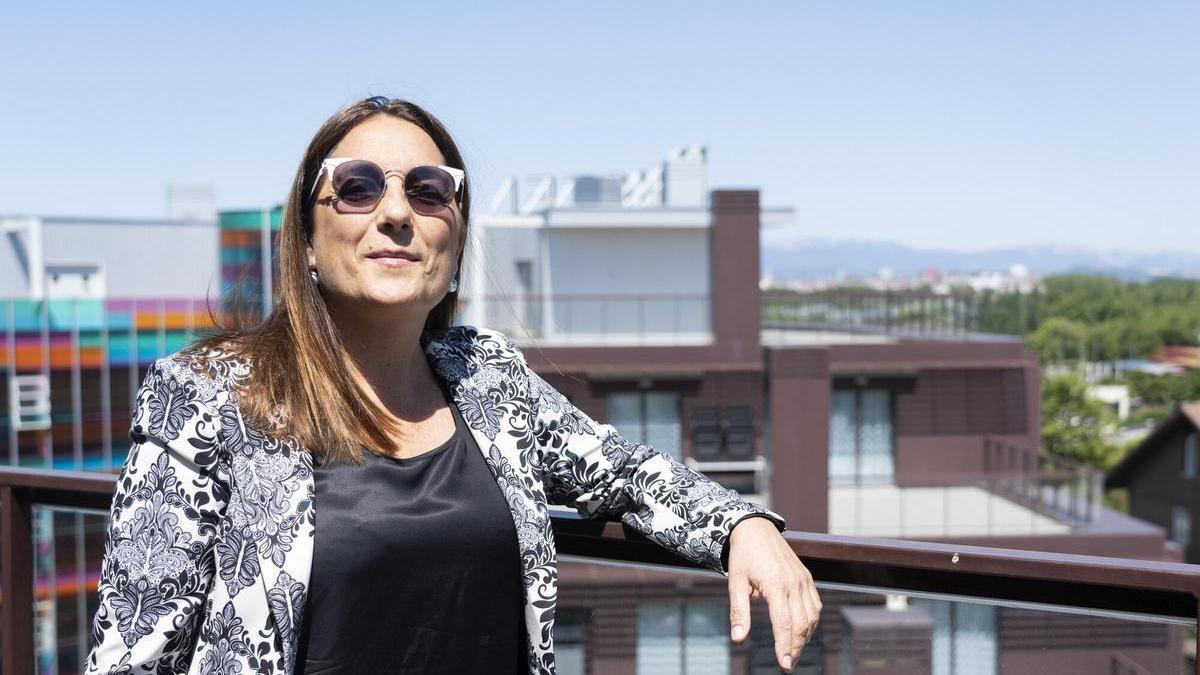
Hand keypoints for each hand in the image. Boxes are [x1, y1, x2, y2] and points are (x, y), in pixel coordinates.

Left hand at [726, 517, 820, 672]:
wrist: (756, 529)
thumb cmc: (743, 556)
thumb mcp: (735, 583)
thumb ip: (738, 612)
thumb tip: (738, 639)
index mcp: (776, 586)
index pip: (784, 624)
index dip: (785, 647)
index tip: (784, 665)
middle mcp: (794, 584)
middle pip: (801, 624)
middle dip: (796, 648)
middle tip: (787, 664)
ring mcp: (803, 580)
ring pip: (812, 617)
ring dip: (805, 637)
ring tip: (794, 651)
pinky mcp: (807, 578)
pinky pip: (815, 605)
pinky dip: (812, 621)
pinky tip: (803, 631)